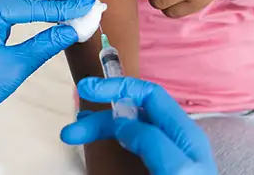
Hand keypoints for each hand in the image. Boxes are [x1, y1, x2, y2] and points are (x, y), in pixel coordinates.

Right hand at [61, 77, 216, 174]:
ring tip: (72, 137)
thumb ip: (152, 141)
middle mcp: (172, 142)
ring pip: (124, 135)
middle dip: (98, 119)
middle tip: (70, 131)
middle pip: (129, 116)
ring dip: (97, 133)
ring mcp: (162, 159)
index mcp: (183, 133)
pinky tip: (94, 151)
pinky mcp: (152, 169)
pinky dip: (107, 148)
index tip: (86, 88)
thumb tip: (121, 123)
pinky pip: (126, 153)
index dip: (117, 86)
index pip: (148, 95)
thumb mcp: (177, 169)